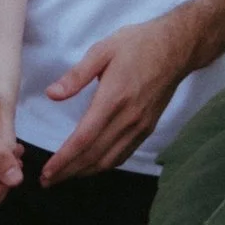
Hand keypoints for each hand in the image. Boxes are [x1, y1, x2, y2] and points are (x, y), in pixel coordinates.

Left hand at [39, 10, 198, 183]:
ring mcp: (140, 126)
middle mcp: (128, 118)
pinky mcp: (148, 128)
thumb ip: (76, 75)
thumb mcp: (103, 50)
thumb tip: (52, 94)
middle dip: (68, 171)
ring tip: (64, 177)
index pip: (84, 139)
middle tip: (46, 180)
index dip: (63, 159)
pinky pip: (123, 154)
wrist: (177, 48)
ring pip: (109, 160)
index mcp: (113, 99)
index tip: (46, 171)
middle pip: (94, 155)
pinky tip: (91, 166)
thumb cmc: (139, 44)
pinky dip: (104, 165)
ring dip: (85, 172)